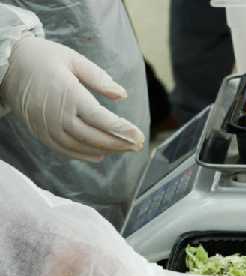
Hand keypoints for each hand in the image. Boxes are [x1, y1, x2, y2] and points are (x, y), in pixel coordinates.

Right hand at [0, 36, 144, 161]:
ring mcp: (47, 126)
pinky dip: (83, 155)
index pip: (101, 119)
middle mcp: (57, 114)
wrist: (7, 64)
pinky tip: (99, 155)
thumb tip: (122, 94)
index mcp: (68, 94)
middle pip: (94, 136)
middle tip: (137, 145)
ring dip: (104, 150)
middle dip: (119, 143)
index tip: (139, 136)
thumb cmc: (43, 58)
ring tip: (123, 149)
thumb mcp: (73, 59)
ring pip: (80, 146)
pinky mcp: (39, 132)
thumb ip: (99, 78)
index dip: (122, 130)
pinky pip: (64, 150)